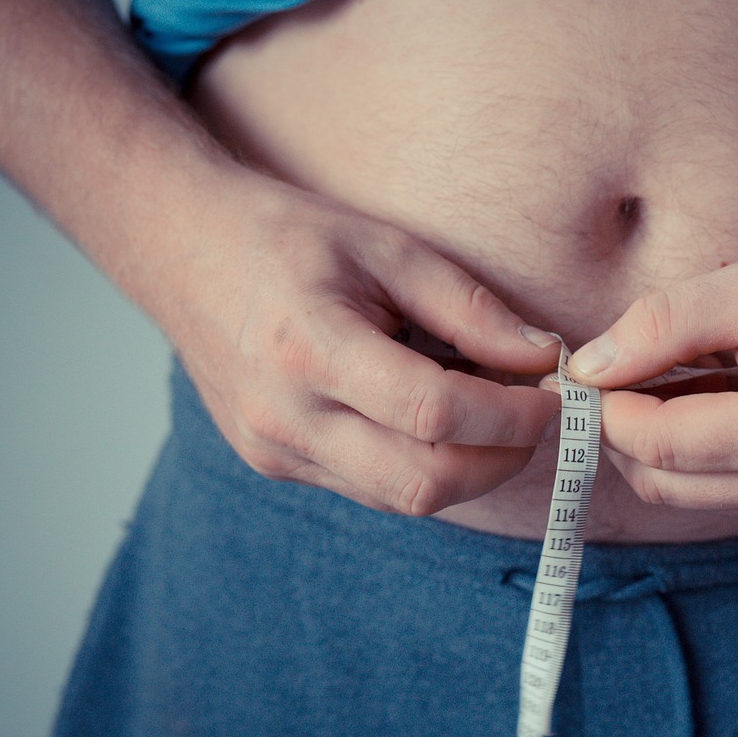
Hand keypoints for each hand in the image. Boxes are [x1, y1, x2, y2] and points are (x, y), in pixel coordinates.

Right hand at [163, 170, 561, 514]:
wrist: (182, 251)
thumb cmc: (288, 237)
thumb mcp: (387, 247)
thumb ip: (468, 307)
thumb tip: (543, 358)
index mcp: (309, 349)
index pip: (434, 415)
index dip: (512, 416)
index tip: (555, 394)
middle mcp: (285, 417)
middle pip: (424, 483)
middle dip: (503, 458)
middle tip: (538, 416)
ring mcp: (275, 452)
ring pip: (403, 499)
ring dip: (469, 469)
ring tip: (492, 412)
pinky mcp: (277, 466)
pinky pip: (374, 490)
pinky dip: (425, 466)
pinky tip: (440, 423)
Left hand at [566, 220, 737, 527]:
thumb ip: (665, 326)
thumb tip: (588, 367)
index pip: (655, 444)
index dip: (604, 404)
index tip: (587, 361)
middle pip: (661, 481)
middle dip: (625, 424)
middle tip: (620, 360)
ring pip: (686, 490)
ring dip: (659, 437)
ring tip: (680, 367)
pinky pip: (723, 486)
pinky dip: (698, 446)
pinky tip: (716, 390)